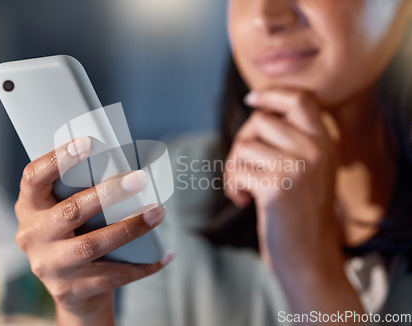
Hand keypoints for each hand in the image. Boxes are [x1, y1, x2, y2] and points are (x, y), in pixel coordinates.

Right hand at [14, 136, 173, 325]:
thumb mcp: (65, 213)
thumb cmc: (74, 237)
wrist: (72, 292)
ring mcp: (50, 266)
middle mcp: (33, 236)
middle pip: (70, 211)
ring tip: (158, 212)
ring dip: (130, 227)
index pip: (33, 178)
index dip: (57, 159)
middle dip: (108, 193)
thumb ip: (81, 192)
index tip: (86, 143)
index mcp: (30, 208)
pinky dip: (143, 265)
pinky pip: (113, 275)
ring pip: (93, 244)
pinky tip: (164, 255)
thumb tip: (125, 168)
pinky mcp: (71, 290)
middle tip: (139, 179)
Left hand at [224, 89, 340, 270]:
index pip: (301, 100)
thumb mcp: (307, 170)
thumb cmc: (299, 214)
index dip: (272, 94)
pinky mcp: (277, 187)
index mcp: (325, 143)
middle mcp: (316, 150)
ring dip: (233, 167)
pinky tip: (241, 200)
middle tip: (241, 166)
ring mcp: (298, 167)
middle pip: (261, 120)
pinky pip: (237, 170)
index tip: (251, 100)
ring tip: (241, 187)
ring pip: (245, 145)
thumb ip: (290, 141)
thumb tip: (256, 109)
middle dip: (242, 141)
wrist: (309, 258)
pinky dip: (231, 185)